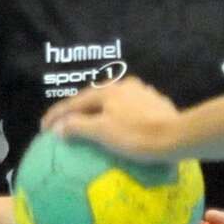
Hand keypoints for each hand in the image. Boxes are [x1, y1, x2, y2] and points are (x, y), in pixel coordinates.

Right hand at [39, 77, 181, 162]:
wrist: (179, 137)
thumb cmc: (137, 136)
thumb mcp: (102, 132)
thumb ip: (77, 127)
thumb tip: (59, 127)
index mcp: (106, 91)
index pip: (73, 103)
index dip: (56, 115)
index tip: (43, 129)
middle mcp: (123, 86)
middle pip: (93, 100)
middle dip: (78, 112)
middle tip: (66, 127)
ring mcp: (142, 94)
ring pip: (114, 103)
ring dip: (100, 114)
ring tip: (93, 128)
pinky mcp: (158, 104)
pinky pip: (130, 110)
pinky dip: (119, 118)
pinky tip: (121, 130)